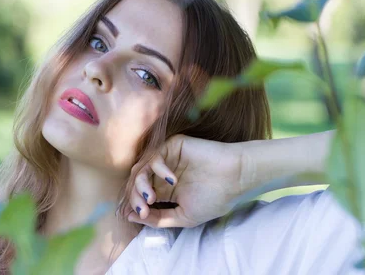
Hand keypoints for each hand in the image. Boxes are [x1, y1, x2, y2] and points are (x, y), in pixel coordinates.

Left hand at [127, 134, 245, 227]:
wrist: (235, 179)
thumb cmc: (214, 199)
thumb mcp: (183, 216)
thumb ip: (158, 218)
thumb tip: (130, 216)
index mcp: (164, 190)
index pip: (140, 196)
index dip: (135, 205)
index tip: (139, 215)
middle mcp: (162, 174)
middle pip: (136, 182)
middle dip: (135, 196)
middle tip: (144, 207)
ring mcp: (167, 159)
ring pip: (140, 168)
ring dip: (141, 185)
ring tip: (152, 197)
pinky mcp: (172, 146)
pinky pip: (154, 155)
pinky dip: (157, 168)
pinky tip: (172, 180)